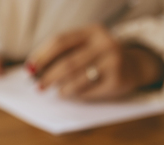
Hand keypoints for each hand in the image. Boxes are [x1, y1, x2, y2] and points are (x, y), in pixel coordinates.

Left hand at [26, 24, 163, 99]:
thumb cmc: (98, 58)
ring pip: (76, 78)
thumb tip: (33, 70)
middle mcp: (105, 43)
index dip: (42, 56)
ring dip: (60, 88)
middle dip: (48, 76)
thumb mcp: (84, 47)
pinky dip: (73, 94)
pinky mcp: (117, 80)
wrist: (133, 66)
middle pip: (67, 62)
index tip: (29, 69)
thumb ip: (62, 54)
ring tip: (55, 91)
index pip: (60, 41)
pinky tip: (68, 93)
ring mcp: (113, 61)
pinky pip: (87, 90)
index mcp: (92, 31)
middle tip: (38, 86)